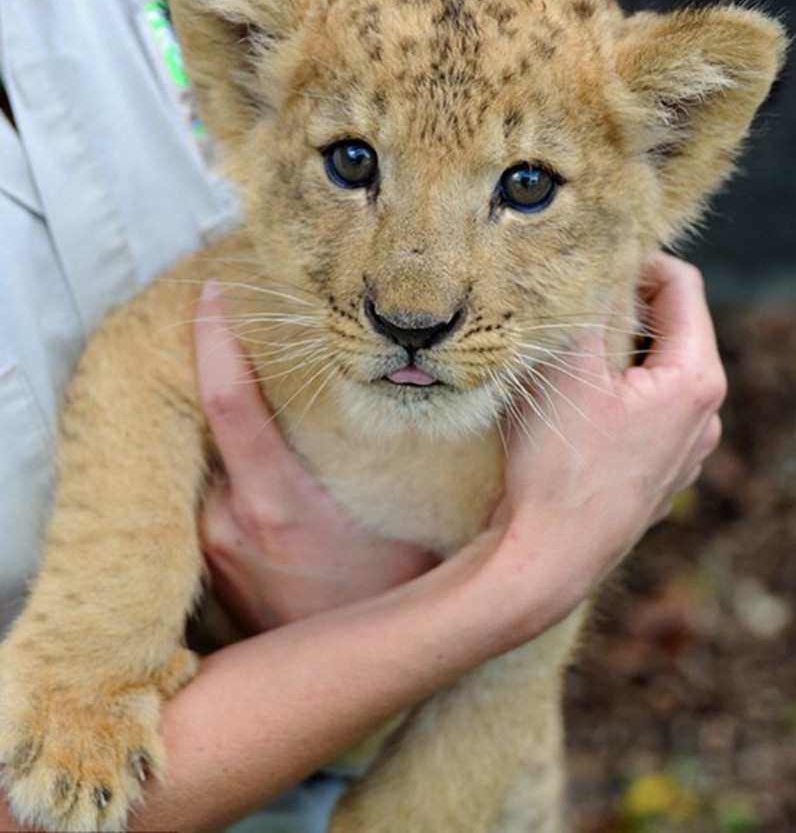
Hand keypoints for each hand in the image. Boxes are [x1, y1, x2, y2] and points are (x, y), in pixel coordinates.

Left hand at [194, 280, 435, 633]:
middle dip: (223, 371)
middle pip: (210, 421)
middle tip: (246, 324)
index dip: (213, 339)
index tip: (210, 292)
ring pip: (212, 457)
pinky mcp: (206, 555)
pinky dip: (228, 460)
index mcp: (276, 504)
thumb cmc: (389, 593)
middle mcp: (227, 519)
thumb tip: (416, 381)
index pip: (227, 402)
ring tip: (268, 396)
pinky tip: (264, 455)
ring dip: (230, 424)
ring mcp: (209, 539)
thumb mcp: (403, 514)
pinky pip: (212, 487)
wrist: (348, 676)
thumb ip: (390, 454)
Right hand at [466, 253, 725, 650]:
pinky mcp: (660, 477)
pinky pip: (646, 414)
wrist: (548, 558)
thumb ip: (588, 304)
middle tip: (571, 308)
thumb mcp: (567, 367)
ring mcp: (685, 452)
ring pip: (655, 375)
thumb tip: (595, 259)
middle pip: (670, 331)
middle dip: (623, 310)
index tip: (592, 260)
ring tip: (568, 360)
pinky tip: (575, 412)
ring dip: (618, 356)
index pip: (681, 286)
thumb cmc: (559, 465)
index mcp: (694, 379)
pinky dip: (617, 397)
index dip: (637, 260)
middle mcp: (704, 416)